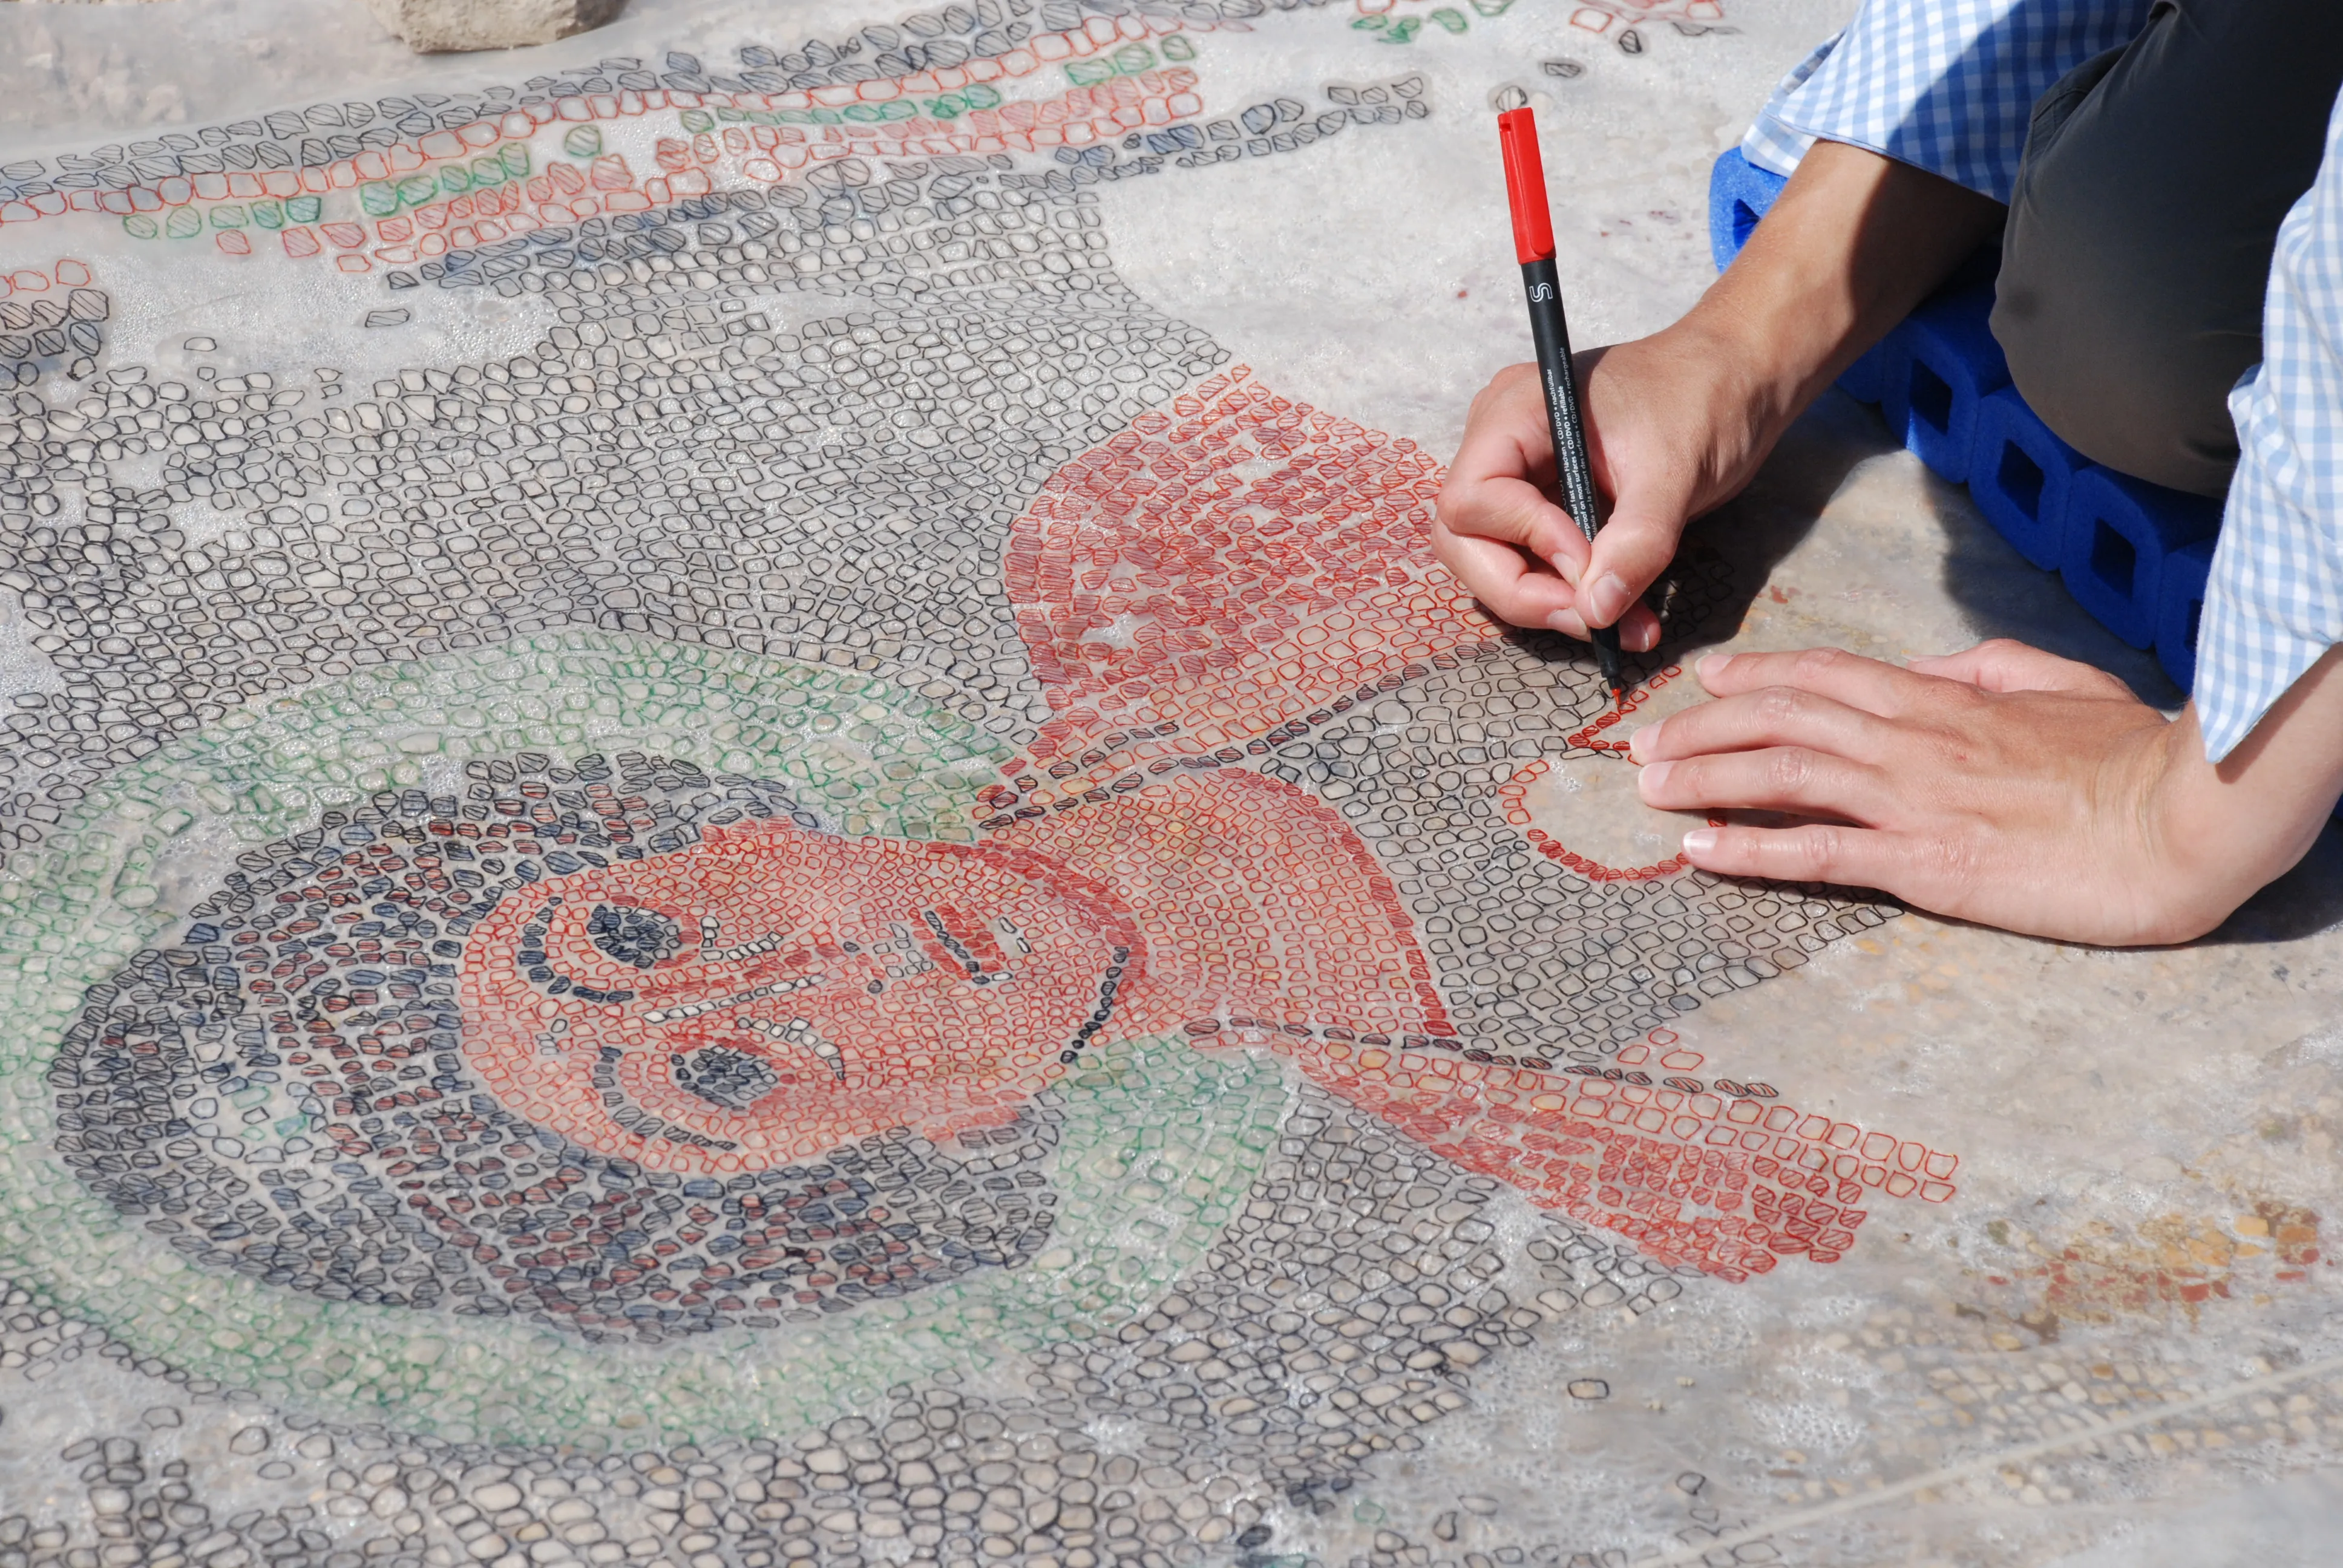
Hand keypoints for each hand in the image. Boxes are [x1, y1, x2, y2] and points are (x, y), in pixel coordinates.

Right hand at [1433, 140, 2007, 647]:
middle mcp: (1500, 445)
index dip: (1521, 540)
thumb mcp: (1676, 471)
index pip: (1471, 498)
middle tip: (1591, 620)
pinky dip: (1576, 599)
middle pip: (1464, 541)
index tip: (1586, 560)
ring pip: (1494, 564)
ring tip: (1623, 627)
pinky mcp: (1545, 508)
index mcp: (1516, 413)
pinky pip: (1535, 567)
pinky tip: (1627, 618)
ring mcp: (1518, 478)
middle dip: (1522, 591)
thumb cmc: (1706, 397)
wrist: (1739, 379)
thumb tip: (1597, 612)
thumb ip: (1636, 542)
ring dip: (1552, 606)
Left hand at [1628, 640, 2342, 945]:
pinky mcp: (1924, 861)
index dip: (1757, 673)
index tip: (1704, 678)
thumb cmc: (2131, 757)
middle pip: (1782, 718)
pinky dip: (1749, 848)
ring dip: (1705, 777)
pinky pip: (1816, 852)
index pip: (1826, 674)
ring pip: (1782, 774)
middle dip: (1703, 726)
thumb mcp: (2058, 682)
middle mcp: (1912, 740)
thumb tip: (1930, 667)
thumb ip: (1985, 669)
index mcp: (1944, 697)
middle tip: (1643, 741)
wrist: (2179, 818)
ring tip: (1647, 786)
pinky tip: (1698, 851)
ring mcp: (1912, 799)